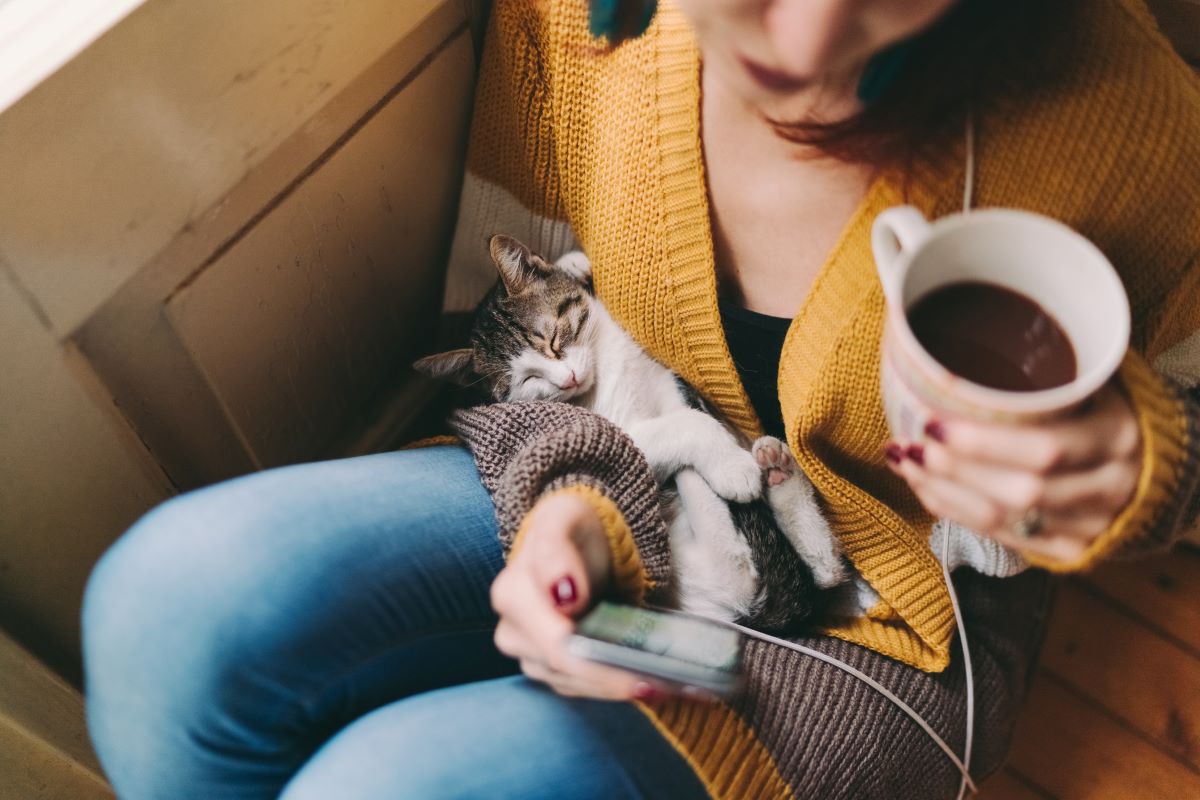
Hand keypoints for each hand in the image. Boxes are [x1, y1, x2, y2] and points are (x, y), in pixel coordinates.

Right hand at [490, 492, 671, 700]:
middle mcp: (513, 631)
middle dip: (613, 681)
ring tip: (662, 686)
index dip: (596, 666)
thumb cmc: (570, 529)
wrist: (573, 542)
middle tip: (661, 686)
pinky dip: (611, 686)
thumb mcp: (563, 519)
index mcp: (513, 595)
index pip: (555, 644)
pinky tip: (645, 682)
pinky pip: (580, 686)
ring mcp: (529, 653)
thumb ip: (556, 550)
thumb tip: (564, 596)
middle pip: (567, 670)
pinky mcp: (549, 666)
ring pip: (575, 684)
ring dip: (616, 688)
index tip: (639, 674)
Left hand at [886, 384, 1142, 562]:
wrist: (1157, 465)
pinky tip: (926, 487)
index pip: (1045, 450)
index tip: (931, 420)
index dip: (982, 443)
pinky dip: (956, 513)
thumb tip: (953, 343)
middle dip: (951, 469)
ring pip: (1003, 520)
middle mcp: (1109, 488)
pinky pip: (1003, 538)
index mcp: (1117, 437)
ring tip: (902, 461)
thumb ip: (1046, 374)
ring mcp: (1092, 526)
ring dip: (941, 491)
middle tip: (906, 443)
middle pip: (1018, 491)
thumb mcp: (1094, 382)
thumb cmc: (1106, 410)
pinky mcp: (1072, 552)